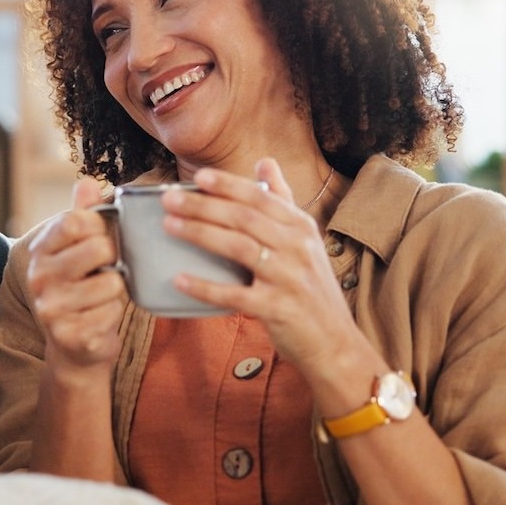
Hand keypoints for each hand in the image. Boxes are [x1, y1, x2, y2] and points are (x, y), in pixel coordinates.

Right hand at [25, 180, 128, 376]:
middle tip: (105, 271)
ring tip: (101, 298)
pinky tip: (99, 319)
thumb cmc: (81, 290)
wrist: (74, 348)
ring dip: (116, 292)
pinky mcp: (69, 335)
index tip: (101, 237)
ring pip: (112, 283)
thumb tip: (86, 182)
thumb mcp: (77, 250)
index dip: (99, 225)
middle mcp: (39, 277)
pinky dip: (114, 315)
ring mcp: (51, 308)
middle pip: (99, 248)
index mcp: (41, 251)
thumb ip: (82, 216)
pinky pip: (113, 312)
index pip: (74, 220)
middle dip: (114, 259)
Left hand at [163, 159, 373, 378]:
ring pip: (238, 247)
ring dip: (200, 234)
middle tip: (169, 199)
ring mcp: (288, 278)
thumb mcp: (305, 240)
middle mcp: (297, 247)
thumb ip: (282, 202)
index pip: (260, 198)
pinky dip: (205, 287)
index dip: (228, 185)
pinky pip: (234, 294)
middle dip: (203, 205)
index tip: (199, 177)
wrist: (336, 342)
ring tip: (170, 226)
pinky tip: (180, 279)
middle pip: (244, 218)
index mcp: (301, 227)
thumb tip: (265, 162)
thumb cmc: (312, 288)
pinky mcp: (276, 309)